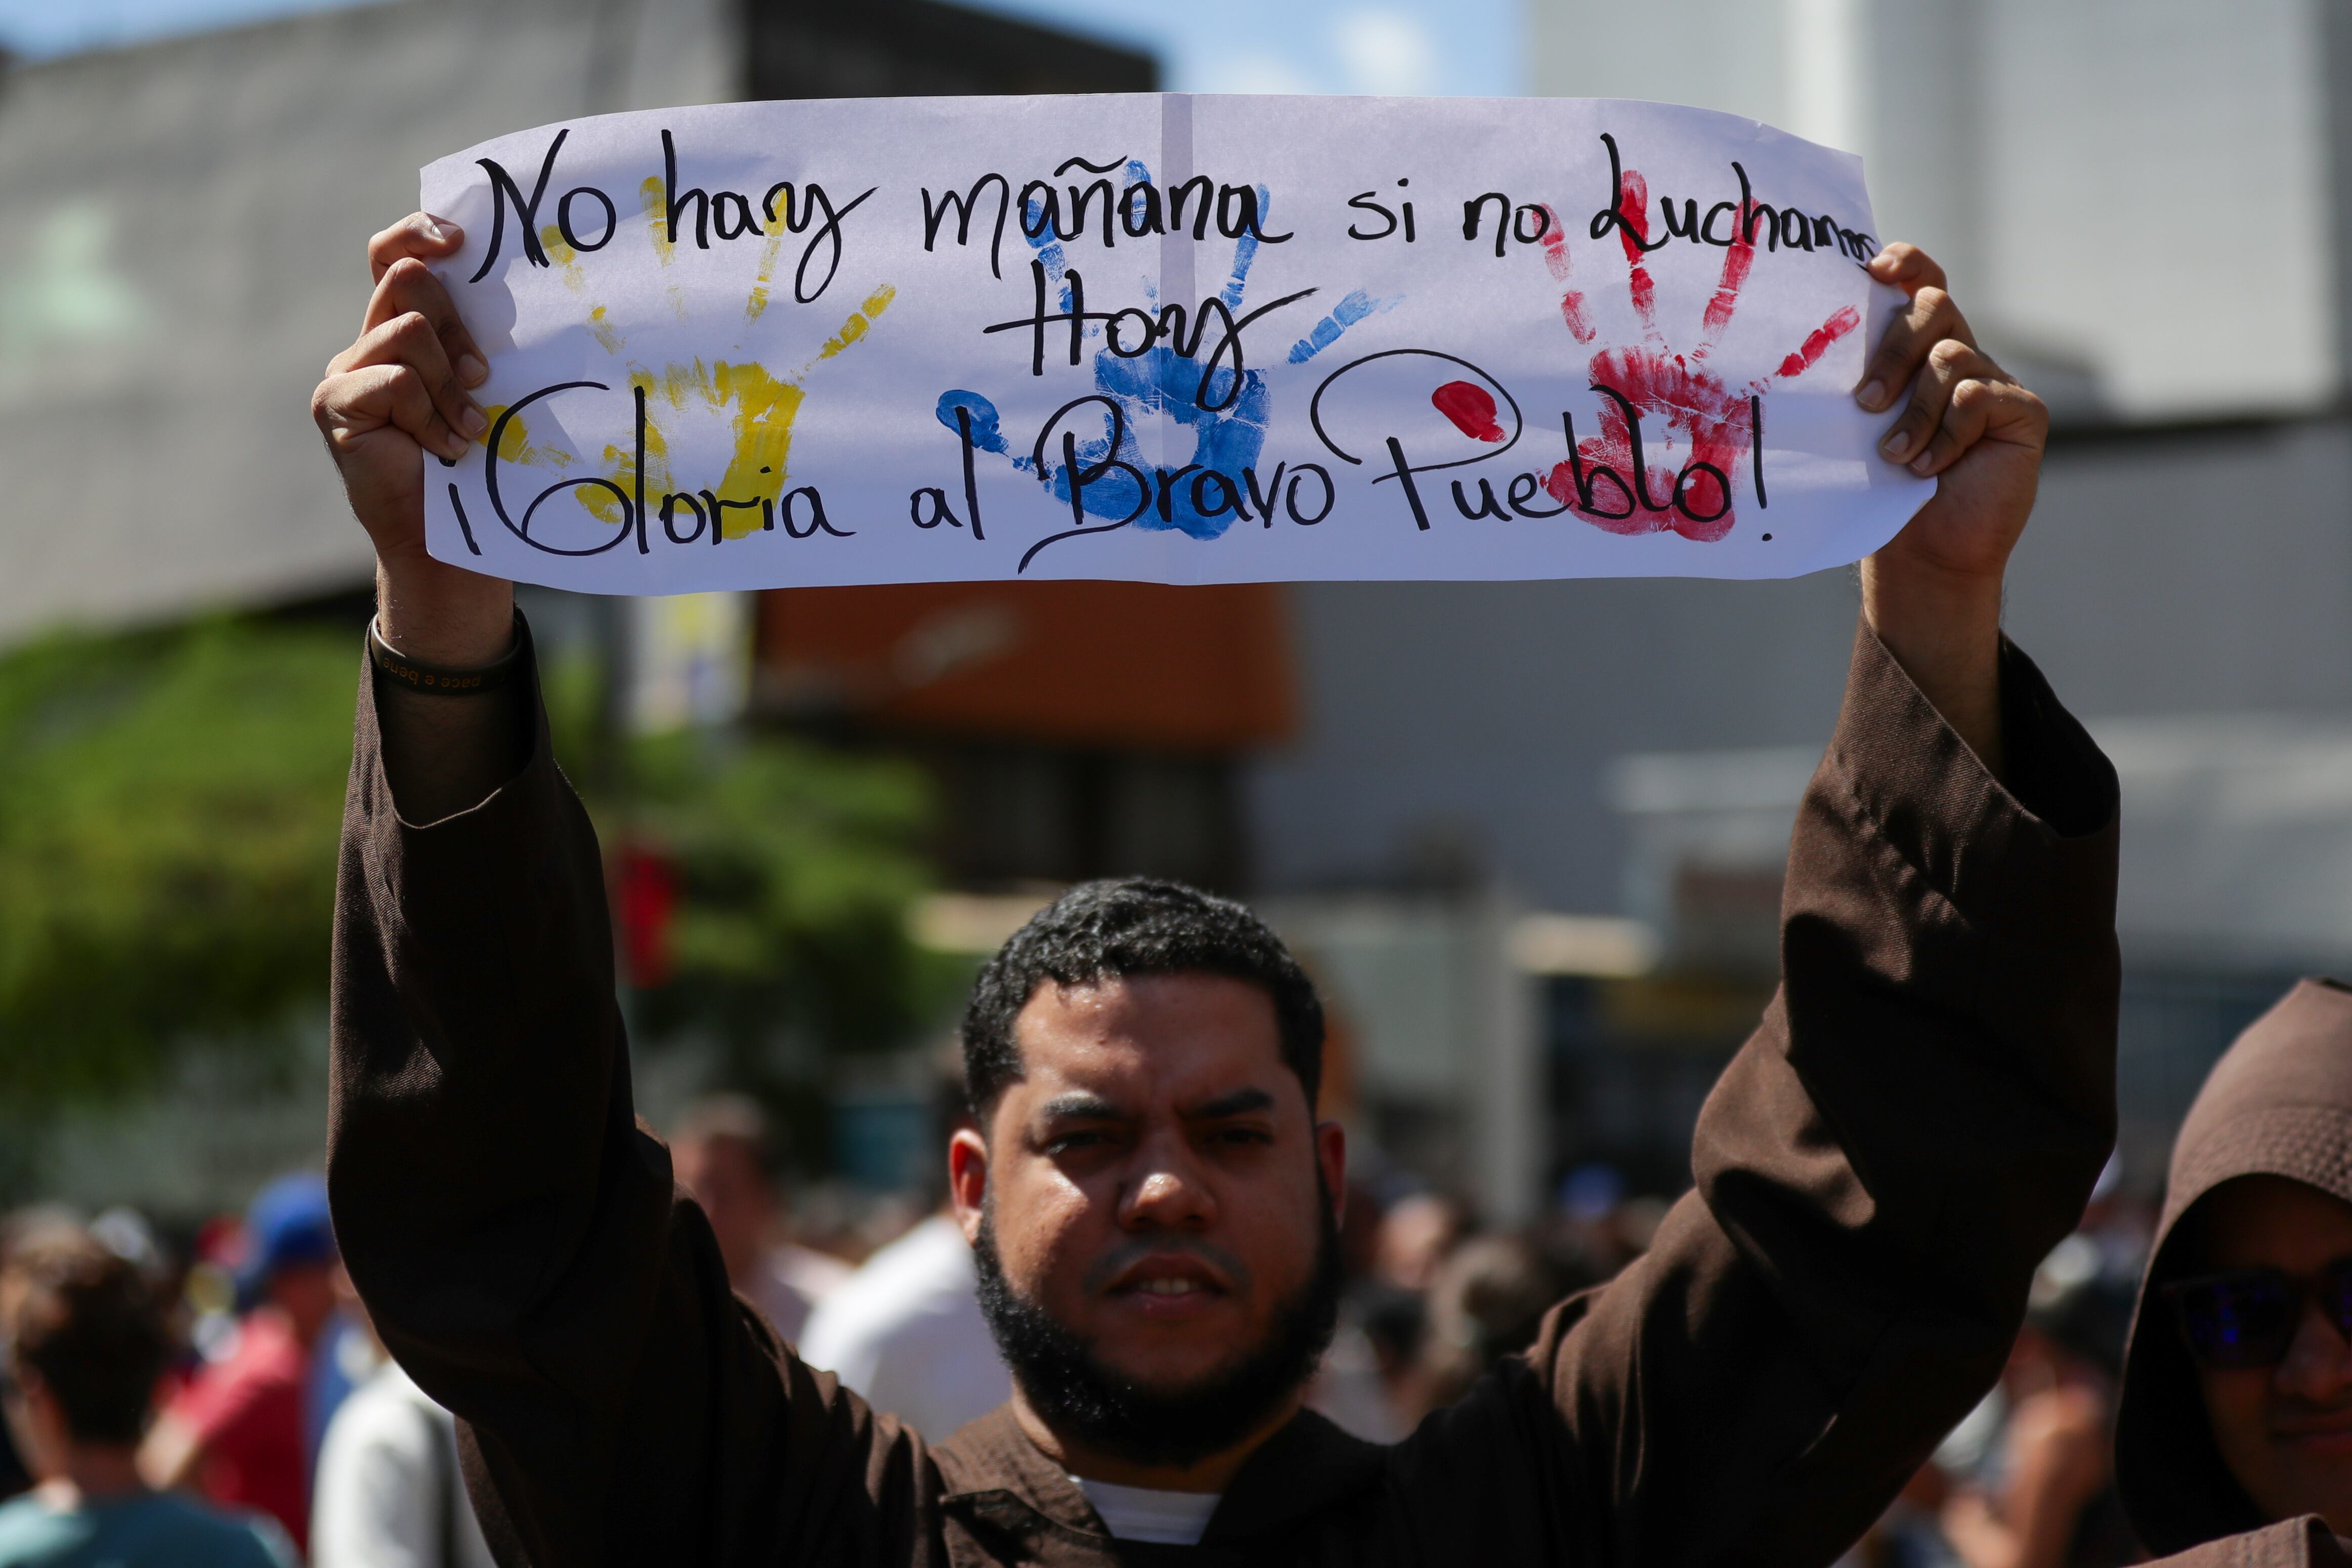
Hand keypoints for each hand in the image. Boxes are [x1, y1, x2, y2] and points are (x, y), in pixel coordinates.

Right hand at [311, 213, 513, 665]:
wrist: (450, 537)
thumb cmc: (481, 464)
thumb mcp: (488, 392)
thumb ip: (483, 345)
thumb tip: (530, 297)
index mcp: (406, 326)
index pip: (396, 253)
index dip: (419, 233)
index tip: (460, 239)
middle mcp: (370, 340)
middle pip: (408, 280)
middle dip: (457, 326)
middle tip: (483, 378)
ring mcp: (347, 370)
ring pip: (408, 331)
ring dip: (448, 384)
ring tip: (466, 428)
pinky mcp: (334, 403)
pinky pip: (393, 380)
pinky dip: (429, 416)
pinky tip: (443, 449)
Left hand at [1851, 245, 2047, 772]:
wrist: (1921, 553)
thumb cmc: (1879, 489)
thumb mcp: (1858, 427)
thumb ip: (1853, 381)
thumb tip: (1807, 341)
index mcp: (1919, 348)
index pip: (1921, 282)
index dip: (1906, 263)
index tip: (1874, 268)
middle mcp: (1960, 353)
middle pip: (1933, 308)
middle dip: (1892, 351)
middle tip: (1864, 402)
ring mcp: (1994, 381)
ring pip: (1951, 357)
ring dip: (1915, 412)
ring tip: (1895, 455)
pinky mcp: (2022, 412)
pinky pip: (1978, 397)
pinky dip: (1947, 435)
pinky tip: (1930, 469)